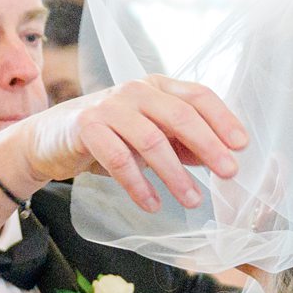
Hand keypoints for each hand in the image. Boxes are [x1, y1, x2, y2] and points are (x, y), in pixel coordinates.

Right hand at [0, 77, 247, 213]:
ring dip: (175, 174)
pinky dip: (139, 185)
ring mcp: (110, 106)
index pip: (198, 96)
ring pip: (151, 140)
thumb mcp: (149, 135)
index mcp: (157, 87)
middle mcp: (136, 90)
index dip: (223, 119)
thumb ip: (182, 143)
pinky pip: (119, 159)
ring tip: (193, 201)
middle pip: (180, 115)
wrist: (49, 138)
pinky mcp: (87, 127)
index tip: (242, 146)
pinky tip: (153, 205)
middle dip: (208, 146)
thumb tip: (219, 157)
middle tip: (228, 173)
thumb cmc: (108, 135)